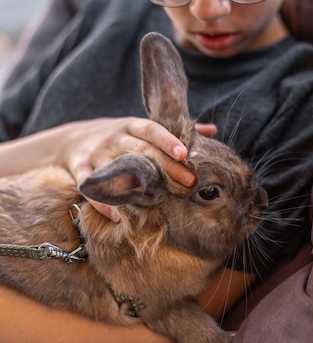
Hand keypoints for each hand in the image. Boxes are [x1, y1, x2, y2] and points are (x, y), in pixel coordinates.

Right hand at [59, 118, 216, 220]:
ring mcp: (96, 153)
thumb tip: (212, 130)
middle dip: (166, 166)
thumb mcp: (140, 127)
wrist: (70, 140)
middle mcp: (115, 137)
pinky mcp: (80, 169)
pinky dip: (101, 202)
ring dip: (135, 184)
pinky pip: (89, 186)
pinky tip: (116, 217)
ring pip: (116, 167)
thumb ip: (174, 130)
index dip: (168, 140)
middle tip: (189, 183)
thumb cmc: (117, 137)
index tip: (185, 154)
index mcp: (132, 126)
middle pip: (141, 149)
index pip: (152, 129)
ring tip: (155, 200)